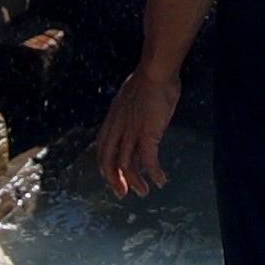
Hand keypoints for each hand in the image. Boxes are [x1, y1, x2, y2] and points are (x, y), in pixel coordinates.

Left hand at [92, 63, 180, 197]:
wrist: (156, 71)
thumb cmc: (148, 80)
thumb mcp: (130, 98)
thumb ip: (129, 112)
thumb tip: (135, 118)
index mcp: (112, 120)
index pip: (103, 150)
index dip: (107, 168)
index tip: (115, 178)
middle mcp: (117, 129)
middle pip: (109, 162)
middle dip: (115, 181)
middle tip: (123, 194)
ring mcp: (131, 132)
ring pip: (127, 165)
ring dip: (135, 182)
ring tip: (144, 192)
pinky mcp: (147, 134)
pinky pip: (149, 160)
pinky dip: (154, 173)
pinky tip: (161, 180)